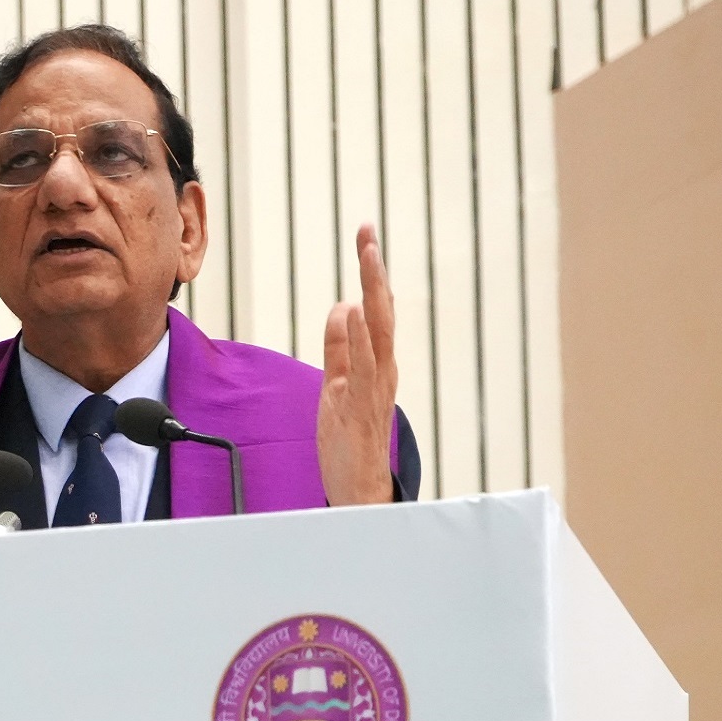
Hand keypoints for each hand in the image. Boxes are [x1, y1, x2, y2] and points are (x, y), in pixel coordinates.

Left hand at [318, 225, 400, 506]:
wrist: (359, 489)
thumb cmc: (350, 441)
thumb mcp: (337, 385)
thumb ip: (339, 349)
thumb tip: (340, 309)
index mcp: (378, 362)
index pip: (375, 309)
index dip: (371, 273)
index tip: (364, 237)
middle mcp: (384, 369)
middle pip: (381, 310)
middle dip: (374, 269)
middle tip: (366, 231)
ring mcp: (376, 386)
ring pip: (378, 329)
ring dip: (372, 290)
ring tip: (367, 254)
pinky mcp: (362, 405)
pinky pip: (365, 365)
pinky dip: (360, 336)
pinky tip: (354, 310)